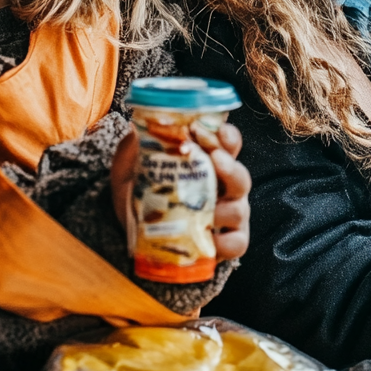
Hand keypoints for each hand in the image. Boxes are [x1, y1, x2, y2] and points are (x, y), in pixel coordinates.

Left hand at [111, 122, 250, 261]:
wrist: (133, 234)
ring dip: (223, 207)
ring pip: (239, 208)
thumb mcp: (131, 167)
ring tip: (204, 208)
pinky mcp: (228, 242)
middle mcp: (224, 186)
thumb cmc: (140, 194)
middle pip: (239, 174)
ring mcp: (229, 214)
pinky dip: (225, 242)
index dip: (227, 136)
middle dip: (229, 166)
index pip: (228, 144)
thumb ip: (135, 148)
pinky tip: (209, 237)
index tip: (217, 131)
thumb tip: (136, 128)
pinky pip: (237, 243)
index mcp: (208, 163)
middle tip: (214, 158)